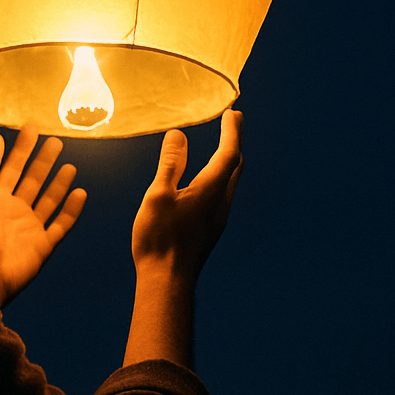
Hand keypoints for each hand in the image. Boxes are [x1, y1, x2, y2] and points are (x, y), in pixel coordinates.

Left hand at [0, 124, 86, 307]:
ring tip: (70, 165)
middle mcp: (13, 211)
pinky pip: (61, 224)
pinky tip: (80, 192)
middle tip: (56, 141)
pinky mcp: (44, 245)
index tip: (33, 128)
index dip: (22, 148)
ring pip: (49, 200)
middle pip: (33, 180)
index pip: (12, 167)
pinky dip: (71, 209)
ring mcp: (30, 228)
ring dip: (59, 183)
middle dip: (44, 160)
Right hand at [131, 109, 243, 278]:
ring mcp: (218, 218)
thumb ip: (170, 164)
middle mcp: (220, 203)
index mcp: (210, 190)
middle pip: (236, 166)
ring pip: (231, 182)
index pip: (228, 153)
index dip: (231, 131)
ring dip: (229, 160)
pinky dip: (221, 176)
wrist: (167, 281)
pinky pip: (222, 194)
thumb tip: (179, 135)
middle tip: (233, 122)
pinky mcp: (211, 229)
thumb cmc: (159, 238)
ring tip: (224, 147)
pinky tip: (209, 182)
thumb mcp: (158, 195)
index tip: (232, 113)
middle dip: (234, 142)